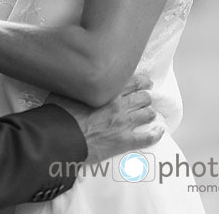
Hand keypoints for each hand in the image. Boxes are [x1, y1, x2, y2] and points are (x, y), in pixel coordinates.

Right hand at [46, 75, 163, 163]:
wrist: (61, 137)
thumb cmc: (60, 114)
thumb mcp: (65, 91)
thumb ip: (76, 84)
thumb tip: (72, 76)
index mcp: (107, 92)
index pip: (133, 82)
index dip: (142, 81)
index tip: (144, 82)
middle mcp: (119, 105)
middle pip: (143, 97)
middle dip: (146, 97)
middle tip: (145, 97)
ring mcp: (124, 124)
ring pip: (148, 114)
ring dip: (149, 112)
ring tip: (148, 113)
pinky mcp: (124, 141)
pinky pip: (147, 138)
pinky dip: (155, 134)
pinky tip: (159, 131)